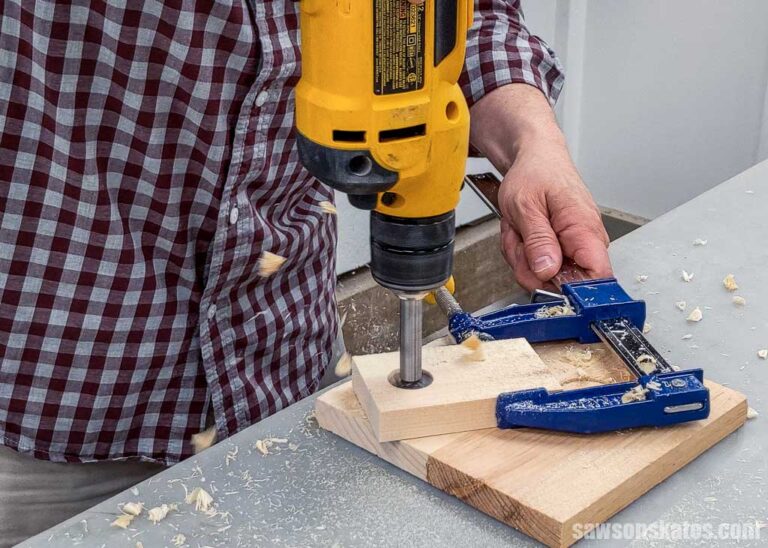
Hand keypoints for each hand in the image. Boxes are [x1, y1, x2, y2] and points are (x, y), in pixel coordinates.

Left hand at [497, 139, 611, 290]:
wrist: (536, 159)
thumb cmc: (535, 173)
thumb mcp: (526, 206)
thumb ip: (538, 241)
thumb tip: (547, 271)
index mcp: (584, 229)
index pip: (598, 277)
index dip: (573, 290)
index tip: (545, 280)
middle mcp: (585, 241)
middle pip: (562, 282)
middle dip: (530, 267)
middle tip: (519, 239)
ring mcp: (572, 246)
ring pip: (544, 275)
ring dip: (522, 256)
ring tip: (520, 229)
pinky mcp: (561, 248)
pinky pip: (538, 265)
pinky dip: (522, 252)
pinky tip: (522, 232)